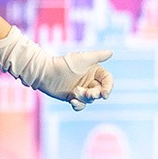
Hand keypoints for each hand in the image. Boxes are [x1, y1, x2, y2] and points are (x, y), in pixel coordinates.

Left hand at [0, 30, 115, 109]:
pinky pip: (80, 105)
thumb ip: (98, 56)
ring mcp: (81, 89)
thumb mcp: (83, 59)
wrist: (46, 72)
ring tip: (75, 92)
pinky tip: (72, 102)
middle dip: (95, 94)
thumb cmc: (65, 63)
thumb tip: (111, 52)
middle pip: (100, 91)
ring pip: (90, 99)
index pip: (107, 81)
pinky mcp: (71, 97)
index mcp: (94, 71)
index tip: (104, 94)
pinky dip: (78, 106)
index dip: (108, 87)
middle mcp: (89, 81)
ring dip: (85, 98)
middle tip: (89, 93)